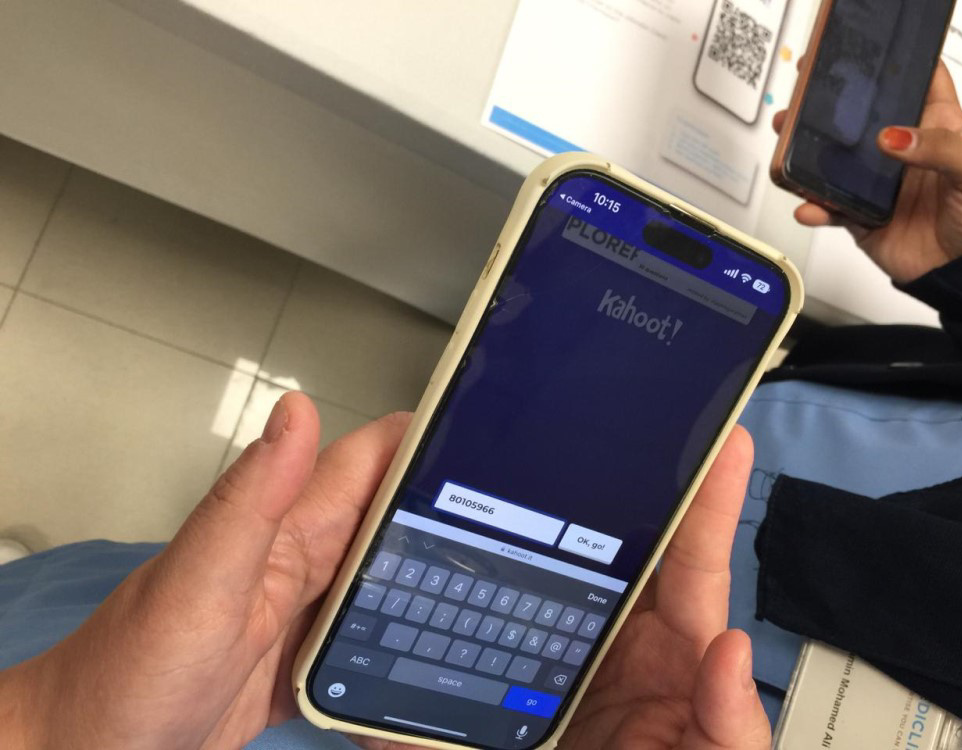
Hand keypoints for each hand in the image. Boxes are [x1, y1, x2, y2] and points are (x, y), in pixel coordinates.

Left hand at [3, 394, 766, 749]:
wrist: (91, 748)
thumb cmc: (131, 669)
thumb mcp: (198, 581)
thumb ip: (248, 500)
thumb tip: (297, 411)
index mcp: (285, 528)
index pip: (371, 459)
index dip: (430, 432)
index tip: (494, 417)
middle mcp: (304, 560)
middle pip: (397, 517)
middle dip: (460, 502)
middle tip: (534, 507)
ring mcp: (308, 611)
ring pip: (393, 573)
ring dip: (445, 564)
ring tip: (516, 568)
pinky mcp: (308, 660)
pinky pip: (375, 632)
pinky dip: (415, 626)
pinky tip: (453, 637)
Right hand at [360, 428, 768, 749]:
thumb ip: (732, 727)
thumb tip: (730, 648)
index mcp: (674, 649)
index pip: (690, 560)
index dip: (703, 497)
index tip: (715, 433)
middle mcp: (614, 639)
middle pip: (603, 547)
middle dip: (595, 484)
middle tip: (580, 417)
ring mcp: (555, 655)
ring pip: (538, 572)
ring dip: (518, 524)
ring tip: (501, 462)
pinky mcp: (503, 683)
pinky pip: (482, 627)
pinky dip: (465, 591)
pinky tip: (442, 549)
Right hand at [774, 62, 961, 282]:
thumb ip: (940, 149)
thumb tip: (893, 137)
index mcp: (938, 129)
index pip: (917, 86)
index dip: (894, 68)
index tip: (866, 57)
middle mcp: (904, 154)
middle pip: (862, 122)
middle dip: (831, 109)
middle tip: (806, 98)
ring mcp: (880, 186)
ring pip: (836, 163)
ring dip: (809, 153)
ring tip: (790, 144)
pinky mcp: (862, 218)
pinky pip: (830, 209)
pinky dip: (815, 208)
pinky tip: (810, 206)